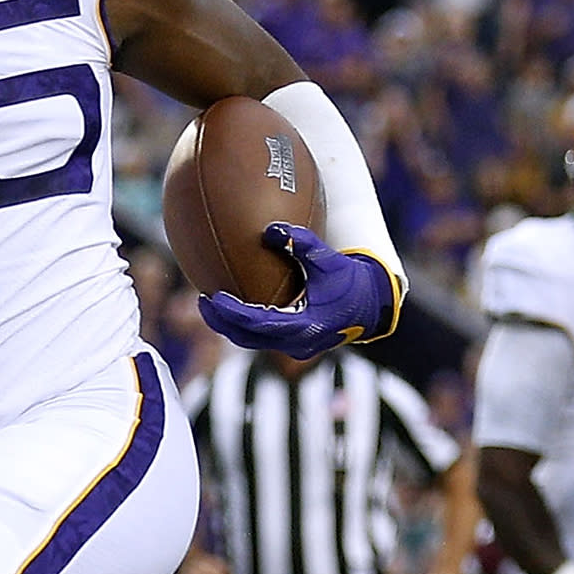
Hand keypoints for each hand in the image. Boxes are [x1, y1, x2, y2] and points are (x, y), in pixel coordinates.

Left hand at [197, 223, 395, 358]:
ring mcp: (294, 345)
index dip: (234, 313)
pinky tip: (231, 303)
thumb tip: (272, 228)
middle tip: (203, 300)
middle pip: (248, 338)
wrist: (371, 305)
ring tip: (210, 303)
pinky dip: (244, 323)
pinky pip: (261, 335)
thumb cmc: (350, 281)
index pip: (260, 323)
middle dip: (222, 322)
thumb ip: (304, 243)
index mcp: (305, 326)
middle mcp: (296, 342)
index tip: (214, 297)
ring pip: (252, 340)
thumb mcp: (330, 260)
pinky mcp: (293, 342)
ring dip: (230, 325)